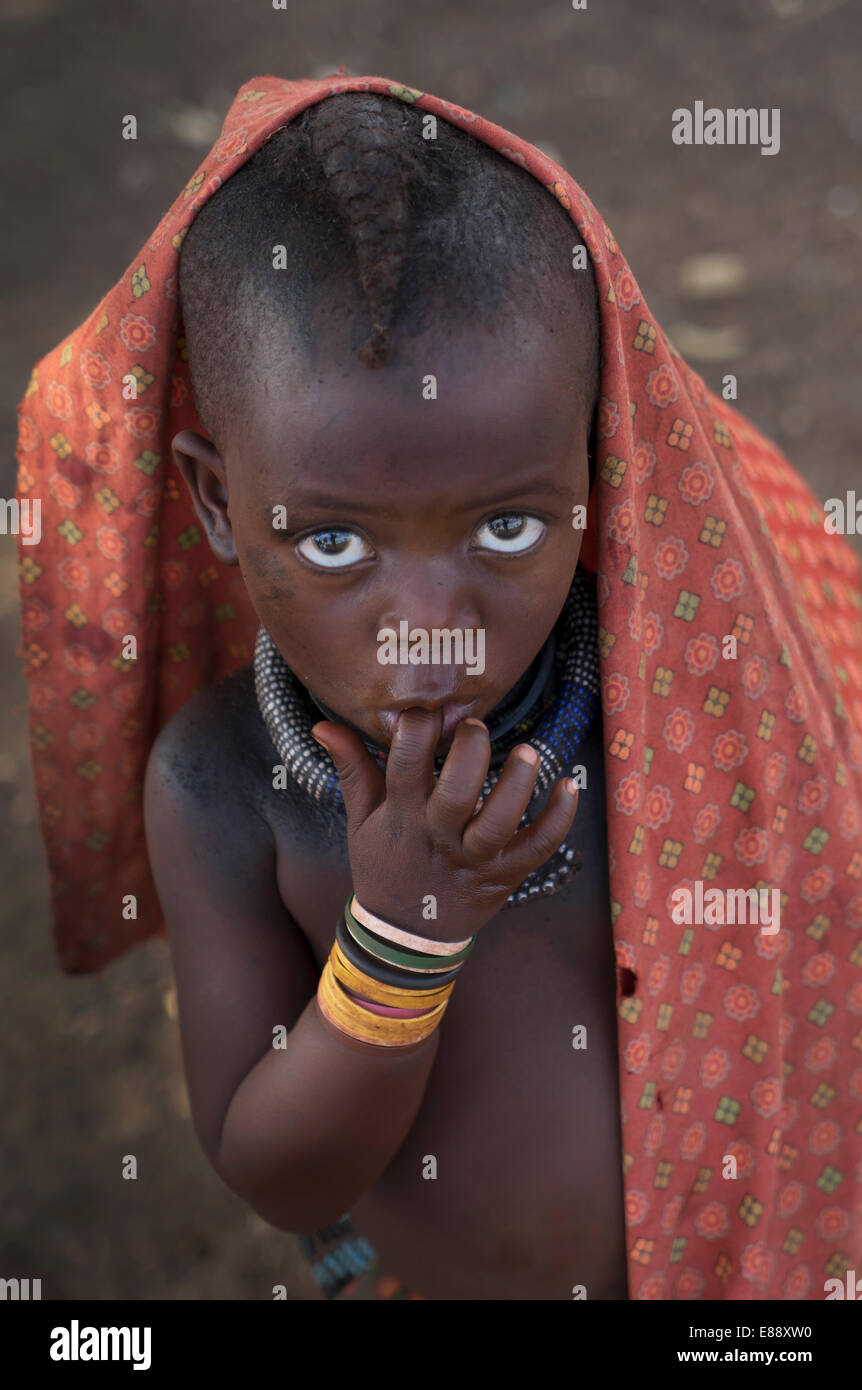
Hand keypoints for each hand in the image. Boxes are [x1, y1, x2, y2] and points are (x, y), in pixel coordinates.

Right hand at [311, 709, 578, 941]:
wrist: (406, 935)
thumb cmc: (385, 865)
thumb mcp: (361, 820)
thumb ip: (352, 768)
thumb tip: (325, 724)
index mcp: (401, 817)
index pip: (405, 765)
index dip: (417, 728)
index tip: (427, 707)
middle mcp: (439, 837)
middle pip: (456, 795)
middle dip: (469, 754)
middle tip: (475, 726)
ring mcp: (475, 859)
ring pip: (499, 823)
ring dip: (517, 785)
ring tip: (527, 752)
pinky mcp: (506, 874)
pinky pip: (538, 847)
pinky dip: (559, 818)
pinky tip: (569, 784)